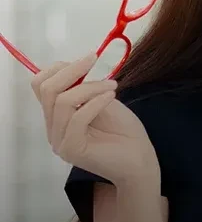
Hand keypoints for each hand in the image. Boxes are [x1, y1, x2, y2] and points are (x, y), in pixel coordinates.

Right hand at [31, 53, 160, 187]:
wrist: (140, 162)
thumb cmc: (125, 133)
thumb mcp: (103, 101)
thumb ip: (85, 87)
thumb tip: (74, 66)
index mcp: (57, 116)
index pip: (41, 86)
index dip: (60, 68)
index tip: (88, 60)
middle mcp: (53, 129)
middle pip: (46, 90)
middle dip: (71, 70)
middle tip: (94, 59)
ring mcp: (60, 141)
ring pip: (62, 102)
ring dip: (90, 86)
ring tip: (113, 86)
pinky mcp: (72, 149)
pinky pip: (76, 118)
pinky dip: (95, 102)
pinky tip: (112, 97)